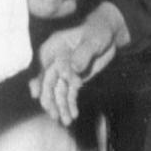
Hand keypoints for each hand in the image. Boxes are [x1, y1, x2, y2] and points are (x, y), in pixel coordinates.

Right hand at [29, 1, 128, 124]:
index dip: (42, 78)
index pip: (45, 64)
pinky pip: (69, 93)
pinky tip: (74, 114)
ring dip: (60, 106)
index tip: (44, 91)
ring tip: (66, 120)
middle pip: (48, 81)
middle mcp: (56, 60)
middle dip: (49, 98)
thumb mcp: (93, 40)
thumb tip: (73, 69)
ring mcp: (64, 71)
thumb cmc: (98, 31)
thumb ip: (83, 54)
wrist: (108, 34)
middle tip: (54, 113)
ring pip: (58, 90)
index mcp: (55, 46)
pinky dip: (70, 104)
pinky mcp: (74, 79)